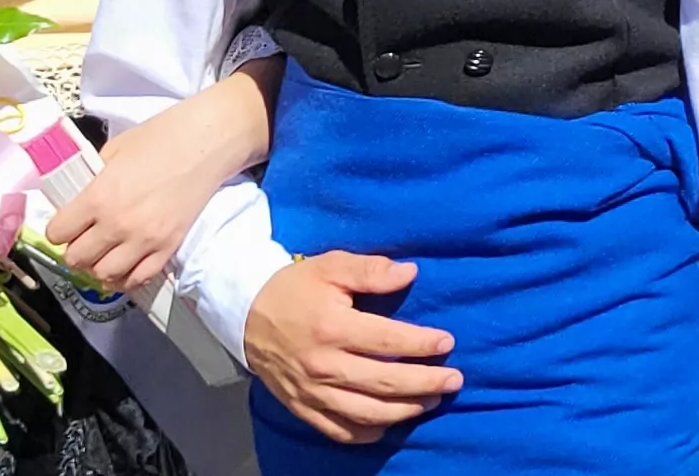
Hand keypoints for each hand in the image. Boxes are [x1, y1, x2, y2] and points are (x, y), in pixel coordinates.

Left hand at [47, 94, 256, 295]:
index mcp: (99, 197)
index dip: (58, 229)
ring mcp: (144, 241)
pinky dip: (125, 277)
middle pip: (77, 259)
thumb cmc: (159, 137)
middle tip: (82, 239)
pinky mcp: (168, 249)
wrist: (205, 143)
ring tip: (103, 253)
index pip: (58, 233)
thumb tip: (80, 199)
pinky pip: (138, 279)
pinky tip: (123, 266)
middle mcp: (117, 225)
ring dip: (98, 266)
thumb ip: (93, 179)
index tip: (65, 225)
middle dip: (75, 250)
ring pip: (104, 275)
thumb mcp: (113, 150)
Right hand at [245, 252, 460, 442]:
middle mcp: (324, 365)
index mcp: (332, 328)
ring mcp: (312, 392)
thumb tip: (410, 273)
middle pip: (385, 383)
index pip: (388, 341)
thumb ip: (370, 270)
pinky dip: (367, 433)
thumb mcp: (330, 267)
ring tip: (432, 401)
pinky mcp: (302, 407)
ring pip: (368, 413)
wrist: (244, 313)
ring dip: (405, 410)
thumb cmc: (293, 287)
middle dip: (426, 383)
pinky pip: (339, 431)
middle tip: (454, 379)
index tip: (447, 343)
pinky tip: (389, 424)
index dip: (422, 344)